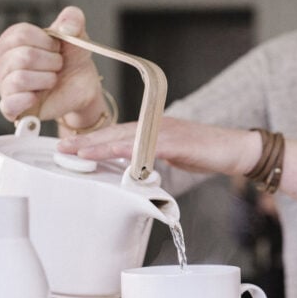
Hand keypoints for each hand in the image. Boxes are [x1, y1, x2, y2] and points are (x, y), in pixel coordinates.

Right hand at [0, 6, 101, 123]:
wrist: (81, 86)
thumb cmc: (72, 58)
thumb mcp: (76, 34)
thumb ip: (73, 19)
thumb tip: (68, 28)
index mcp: (11, 41)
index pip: (21, 34)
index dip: (47, 42)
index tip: (57, 48)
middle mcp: (3, 62)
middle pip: (23, 57)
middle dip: (51, 61)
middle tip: (58, 66)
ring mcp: (5, 85)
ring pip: (19, 79)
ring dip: (47, 79)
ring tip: (53, 80)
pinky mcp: (12, 108)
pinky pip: (8, 104)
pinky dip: (25, 100)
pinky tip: (37, 97)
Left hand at [56, 117, 261, 176]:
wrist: (234, 148)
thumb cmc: (206, 153)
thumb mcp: (173, 156)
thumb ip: (153, 160)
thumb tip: (135, 171)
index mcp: (153, 129)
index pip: (117, 133)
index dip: (94, 139)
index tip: (72, 146)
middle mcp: (155, 126)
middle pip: (115, 131)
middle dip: (87, 140)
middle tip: (63, 147)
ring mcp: (165, 131)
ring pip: (125, 136)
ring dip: (100, 144)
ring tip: (77, 152)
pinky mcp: (175, 140)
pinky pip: (147, 145)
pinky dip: (128, 150)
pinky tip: (114, 155)